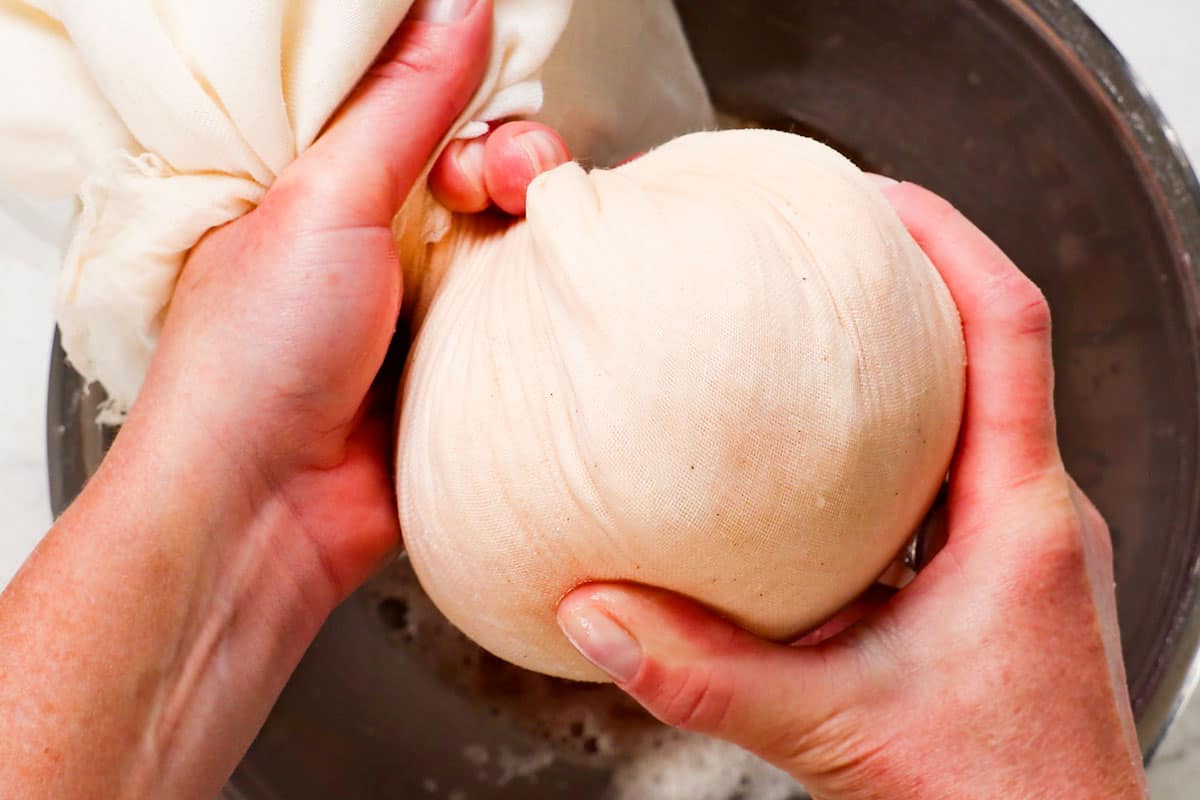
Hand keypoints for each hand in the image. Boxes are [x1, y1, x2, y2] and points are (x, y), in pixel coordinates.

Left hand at [0, 2, 569, 796]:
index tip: (476, 122)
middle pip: (486, 170)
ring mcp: (431, 305)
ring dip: (538, 229)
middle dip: (513, 163)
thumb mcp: (325, 200)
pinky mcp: (470, 367)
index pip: (424, 110)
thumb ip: (401, 103)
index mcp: (330, 188)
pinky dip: (551, 301)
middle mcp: (385, 242)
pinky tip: (556, 293)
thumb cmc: (254, 362)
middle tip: (497, 184)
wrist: (270, 510)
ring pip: (519, 239)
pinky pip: (531, 316)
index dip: (468, 100)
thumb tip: (456, 7)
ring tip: (526, 237)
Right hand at [557, 181, 1146, 798]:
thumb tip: (596, 614)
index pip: (1008, 328)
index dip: (946, 241)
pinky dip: (892, 435)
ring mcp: (1021, 543)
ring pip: (973, 407)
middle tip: (833, 236)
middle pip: (994, 345)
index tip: (873, 196)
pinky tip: (821, 456)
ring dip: (907, 356)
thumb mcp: (829, 729)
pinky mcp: (997, 575)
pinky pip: (950, 469)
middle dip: (917, 276)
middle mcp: (1035, 514)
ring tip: (823, 322)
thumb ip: (700, 675)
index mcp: (1020, 518)